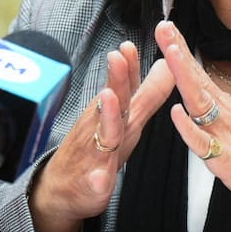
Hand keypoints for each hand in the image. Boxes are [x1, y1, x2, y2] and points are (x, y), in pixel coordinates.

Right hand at [29, 40, 174, 231]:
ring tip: (108, 99)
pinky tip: (100, 178)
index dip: (128, 65)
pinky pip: (96, 181)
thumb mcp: (128, 119)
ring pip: (103, 136)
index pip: (122, 85)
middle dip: (116, 79)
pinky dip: (98, 178)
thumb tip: (167, 66)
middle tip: (117, 57)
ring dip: (106, 117)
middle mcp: (103, 128)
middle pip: (112, 102)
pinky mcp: (93, 183)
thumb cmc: (99, 148)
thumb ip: (148, 94)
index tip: (129, 44)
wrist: (63, 187)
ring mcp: (96, 155)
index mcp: (114, 114)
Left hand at [155, 20, 230, 222]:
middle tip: (163, 26)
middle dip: (178, 52)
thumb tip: (199, 92)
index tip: (167, 27)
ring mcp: (223, 134)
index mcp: (224, 106)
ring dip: (184, 77)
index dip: (181, 51)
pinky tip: (177, 112)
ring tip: (171, 53)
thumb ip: (216, 109)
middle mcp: (224, 113)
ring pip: (199, 101)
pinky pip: (203, 143)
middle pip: (196, 78)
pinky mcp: (224, 158)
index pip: (198, 73)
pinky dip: (189, 128)